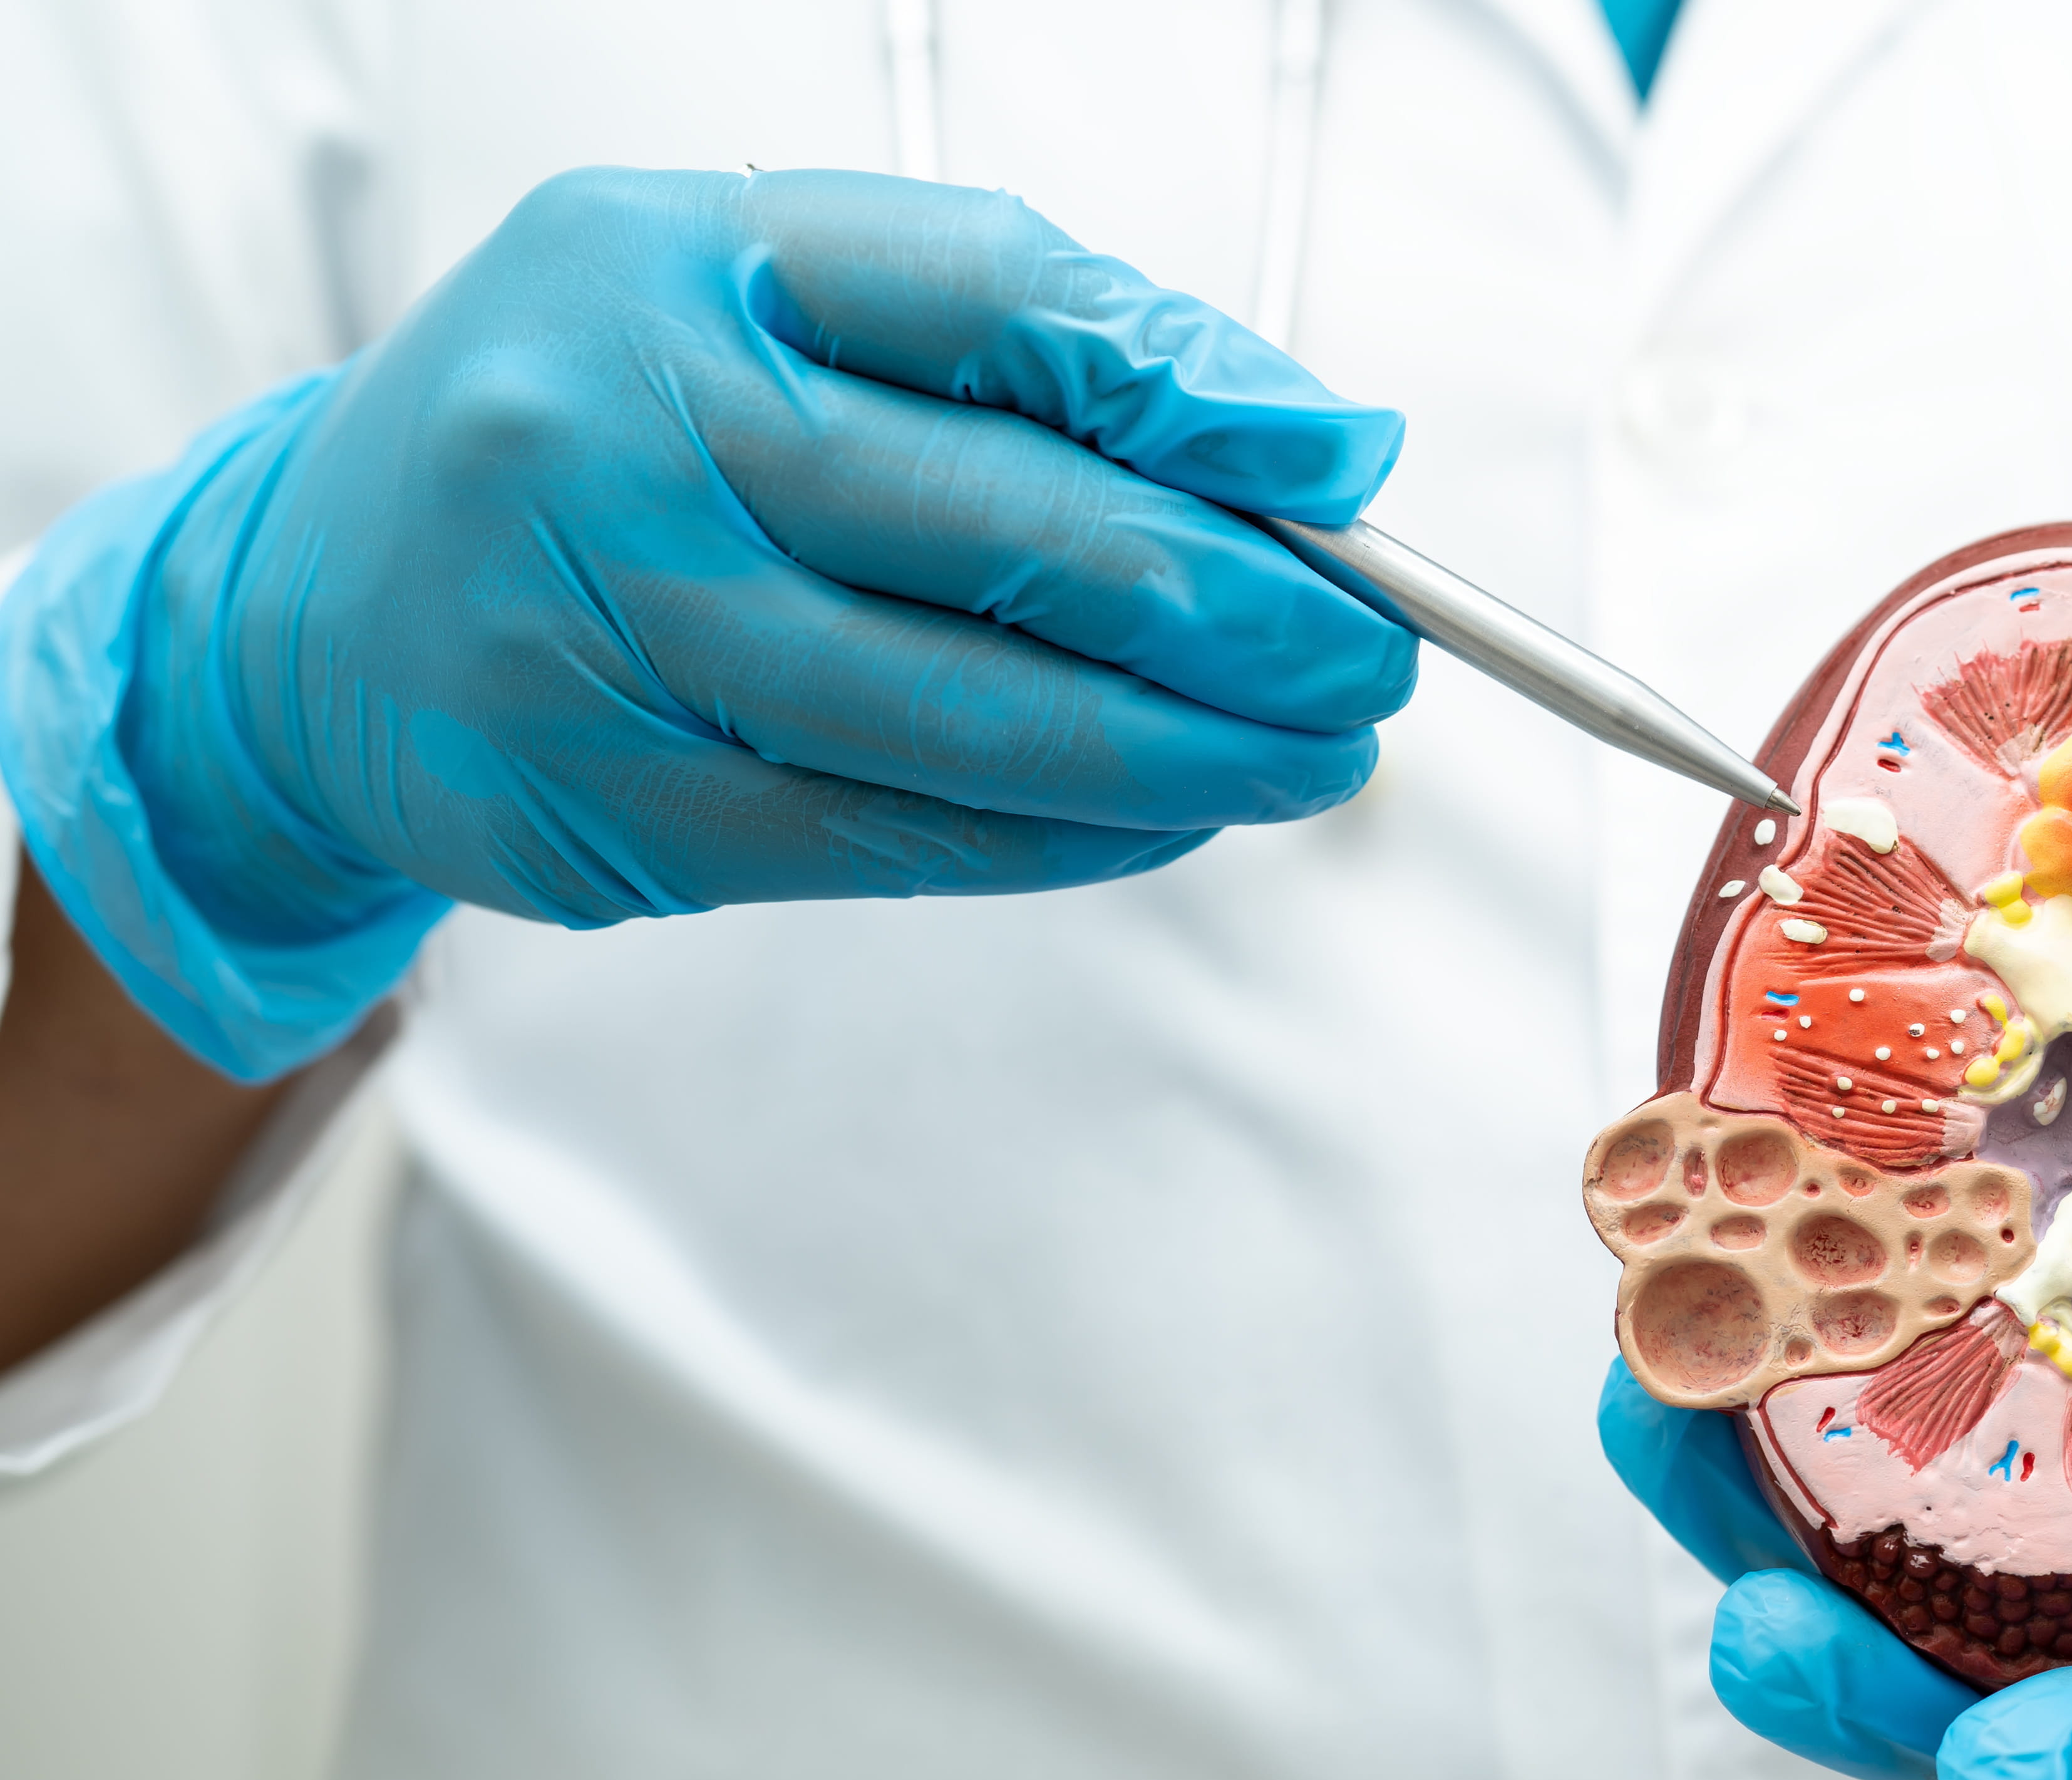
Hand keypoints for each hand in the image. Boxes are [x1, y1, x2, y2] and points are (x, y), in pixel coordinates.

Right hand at [0, 168, 1412, 1078]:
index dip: (1193, 390)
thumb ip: (1013, 350)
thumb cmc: (596, 434)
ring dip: (1181, 752)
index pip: (992, 300)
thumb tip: (1309, 450)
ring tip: (1316, 759)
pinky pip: (894, 834)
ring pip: (967, 714)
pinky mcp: (610, 806)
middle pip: (1007, 527)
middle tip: (1372, 658)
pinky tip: (1168, 819)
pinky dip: (1061, 835)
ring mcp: (606, 631)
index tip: (1341, 468)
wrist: (307, 612)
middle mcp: (625, 432)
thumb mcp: (756, 310)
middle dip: (1236, 607)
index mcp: (677, 260)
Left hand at [1602, 895, 2071, 1779]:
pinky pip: (1802, 1448)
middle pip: (1992, 1688)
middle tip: (1764, 1636)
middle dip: (1869, 1688)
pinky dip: (1722, 1405)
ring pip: (1859, 1582)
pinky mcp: (1910, 1407)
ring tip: (1650, 1427)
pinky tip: (1653, 1333)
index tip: (2019, 1772)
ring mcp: (2011, 1489)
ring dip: (1739, 1532)